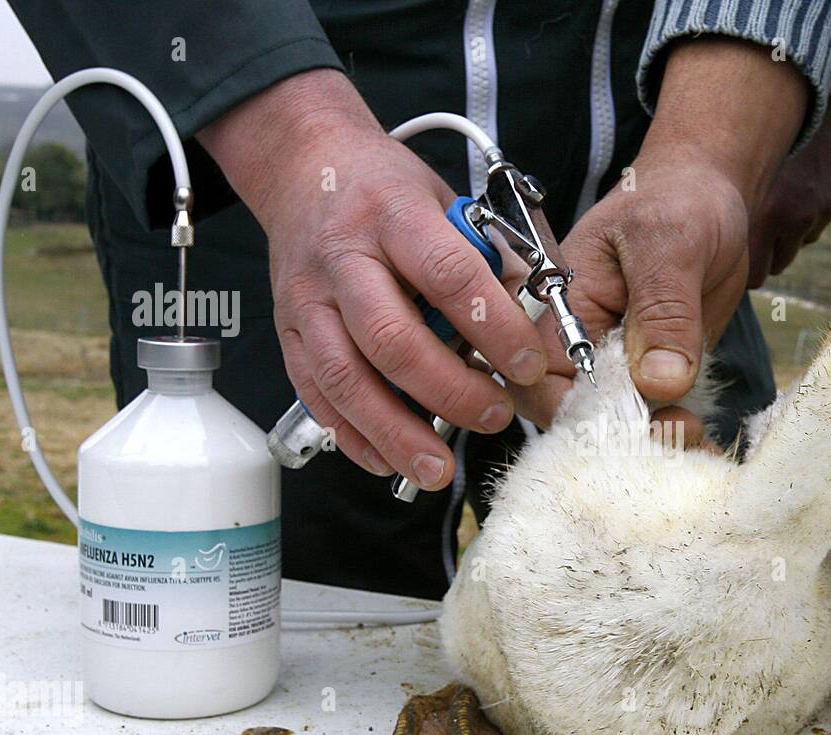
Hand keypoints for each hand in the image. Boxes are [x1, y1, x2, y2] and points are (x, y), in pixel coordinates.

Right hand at [199, 70, 546, 488]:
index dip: (494, 327)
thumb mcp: (448, 201)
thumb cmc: (388, 192)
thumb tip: (541, 324)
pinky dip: (352, 436)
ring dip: (396, 433)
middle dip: (450, 390)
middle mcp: (343, 258)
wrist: (305, 168)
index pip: (447, 275)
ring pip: (345, 378)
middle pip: (392, 338)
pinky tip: (390, 461)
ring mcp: (308, 300)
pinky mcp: (288, 334)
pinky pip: (315, 395)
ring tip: (440, 471)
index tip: (530, 365)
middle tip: (496, 416)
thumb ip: (493, 258)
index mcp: (394, 214)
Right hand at [510, 38, 808, 425]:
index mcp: (562, 308)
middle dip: (618, 437)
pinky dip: (677, 432)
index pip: (539, 378)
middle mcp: (582, 344)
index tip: (625, 423)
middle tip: (676, 429)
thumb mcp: (671, 244)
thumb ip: (664, 310)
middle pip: (574, 415)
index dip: (572, 412)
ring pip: (619, 425)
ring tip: (694, 433)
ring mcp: (619, 364)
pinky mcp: (655, 374)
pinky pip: (656, 417)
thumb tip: (660, 381)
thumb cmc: (678, 201)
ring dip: (654, 438)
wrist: (712, 195)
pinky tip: (703, 435)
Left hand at [747, 88, 830, 288]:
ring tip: (777, 195)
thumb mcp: (729, 178)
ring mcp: (825, 207)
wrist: (795, 85)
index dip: (743, 270)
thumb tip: (718, 264)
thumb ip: (729, 221)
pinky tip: (799, 181)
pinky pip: (820, 221)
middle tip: (752, 225)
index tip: (733, 259)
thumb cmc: (745, 133)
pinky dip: (810, 209)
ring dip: (788, 231)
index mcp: (767, 214)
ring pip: (799, 243)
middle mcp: (799, 215)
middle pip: (777, 265)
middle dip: (765, 252)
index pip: (755, 278)